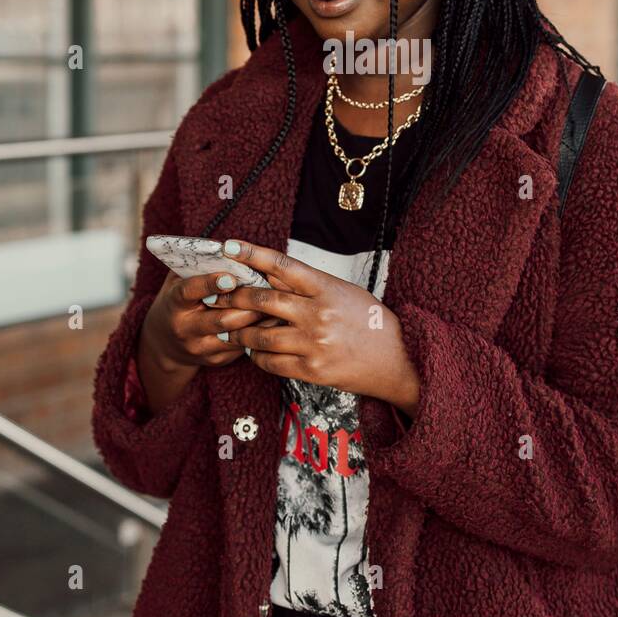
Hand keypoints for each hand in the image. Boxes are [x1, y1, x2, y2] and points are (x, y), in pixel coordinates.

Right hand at [141, 267, 278, 373]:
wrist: (165, 343)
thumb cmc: (179, 301)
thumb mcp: (178, 281)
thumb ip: (198, 265)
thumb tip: (228, 247)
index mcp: (175, 303)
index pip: (190, 292)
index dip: (210, 284)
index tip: (230, 277)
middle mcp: (186, 329)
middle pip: (221, 319)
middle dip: (246, 305)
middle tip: (268, 290)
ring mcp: (201, 347)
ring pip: (236, 335)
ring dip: (258, 320)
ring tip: (277, 304)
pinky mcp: (216, 359)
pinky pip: (242, 347)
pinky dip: (259, 332)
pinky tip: (274, 321)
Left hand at [219, 239, 419, 415]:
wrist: (397, 360)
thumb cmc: (370, 321)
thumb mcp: (343, 292)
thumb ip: (308, 285)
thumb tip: (271, 275)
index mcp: (326, 288)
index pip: (282, 266)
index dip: (252, 254)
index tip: (230, 247)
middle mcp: (317, 314)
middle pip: (263, 300)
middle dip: (236, 297)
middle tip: (220, 296)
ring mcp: (313, 343)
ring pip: (260, 335)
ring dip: (240, 331)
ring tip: (230, 329)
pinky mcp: (311, 370)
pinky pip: (270, 362)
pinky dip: (256, 356)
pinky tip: (253, 351)